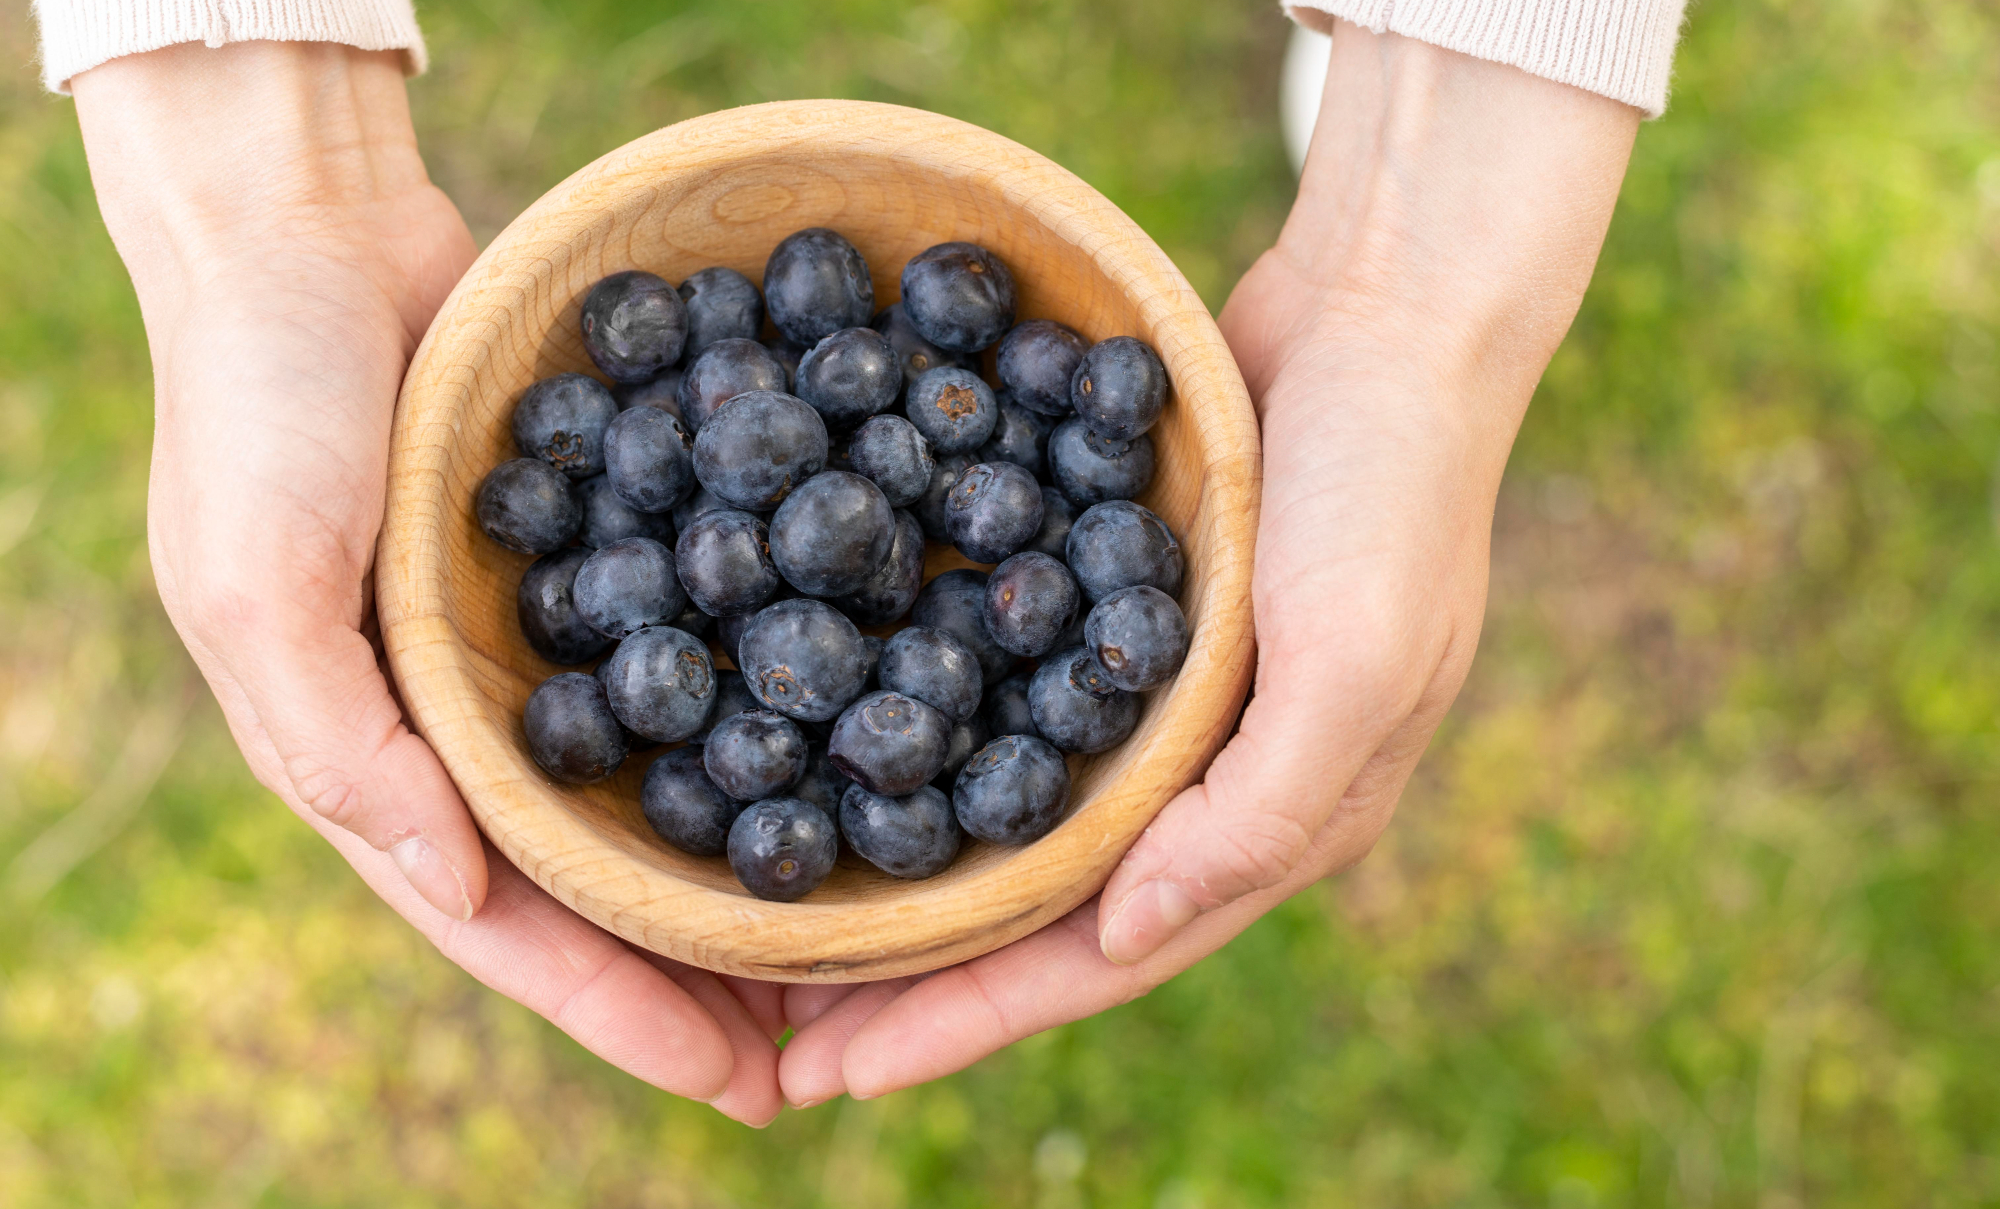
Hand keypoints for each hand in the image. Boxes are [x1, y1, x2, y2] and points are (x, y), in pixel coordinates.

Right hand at [73, 42, 783, 1123]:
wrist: (312, 232)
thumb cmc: (257, 402)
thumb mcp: (255, 579)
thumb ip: (336, 742)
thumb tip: (457, 888)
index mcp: (393, 758)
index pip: (518, 925)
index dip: (625, 1012)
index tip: (744, 1084)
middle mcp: (481, 722)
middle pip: (615, 880)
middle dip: (716, 971)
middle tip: (842, 1043)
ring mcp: (552, 644)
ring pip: (673, 782)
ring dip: (761, 860)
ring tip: (873, 935)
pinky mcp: (608, 553)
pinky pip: (703, 648)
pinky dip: (775, 698)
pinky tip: (867, 734)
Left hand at [771, 25, 1641, 1104]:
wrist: (1387, 311)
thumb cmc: (1389, 489)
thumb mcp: (1352, 660)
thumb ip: (1254, 813)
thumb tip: (1124, 939)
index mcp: (1271, 820)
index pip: (1098, 955)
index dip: (970, 1019)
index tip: (837, 1072)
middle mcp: (1207, 779)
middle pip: (1039, 909)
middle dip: (915, 977)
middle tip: (777, 1028)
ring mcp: (1161, 702)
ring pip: (1012, 819)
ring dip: (909, 876)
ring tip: (789, 922)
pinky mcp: (1120, 617)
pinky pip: (1009, 702)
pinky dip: (929, 740)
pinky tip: (841, 744)